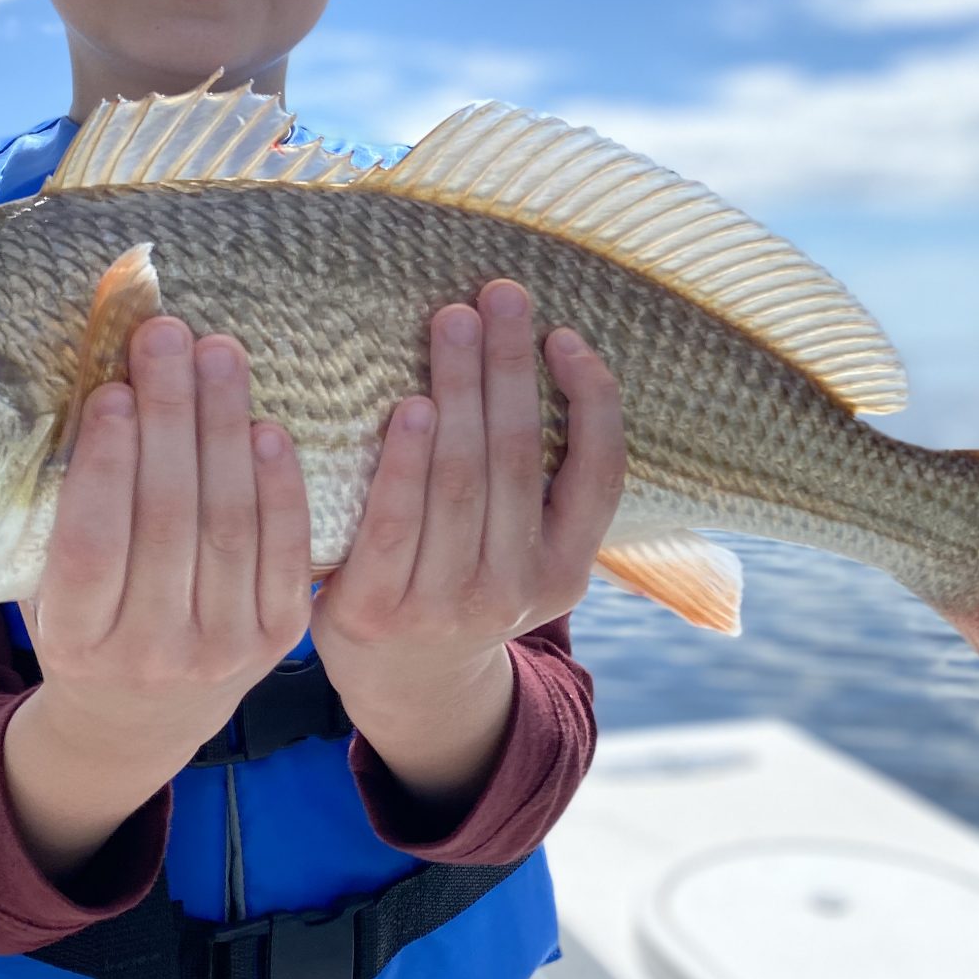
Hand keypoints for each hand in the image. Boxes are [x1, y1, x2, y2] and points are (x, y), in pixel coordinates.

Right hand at [22, 316, 312, 765]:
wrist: (137, 724)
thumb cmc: (83, 631)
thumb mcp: (49, 593)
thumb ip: (64, 518)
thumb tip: (96, 394)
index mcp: (79, 644)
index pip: (93, 547)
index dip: (106, 468)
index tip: (113, 392)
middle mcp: (154, 653)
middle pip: (168, 520)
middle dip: (170, 418)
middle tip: (167, 337)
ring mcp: (225, 649)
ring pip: (229, 524)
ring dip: (224, 429)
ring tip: (217, 354)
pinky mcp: (279, 637)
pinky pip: (286, 549)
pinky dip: (279, 484)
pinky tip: (265, 425)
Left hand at [309, 279, 626, 715]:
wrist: (404, 684)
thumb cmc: (467, 581)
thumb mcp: (527, 552)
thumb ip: (537, 482)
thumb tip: (541, 353)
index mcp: (567, 569)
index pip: (599, 475)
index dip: (589, 401)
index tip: (564, 334)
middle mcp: (516, 589)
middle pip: (516, 458)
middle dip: (509, 366)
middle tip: (499, 294)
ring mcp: (447, 605)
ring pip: (459, 480)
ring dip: (459, 389)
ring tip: (452, 320)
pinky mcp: (378, 610)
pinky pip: (394, 522)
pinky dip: (403, 460)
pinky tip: (409, 404)